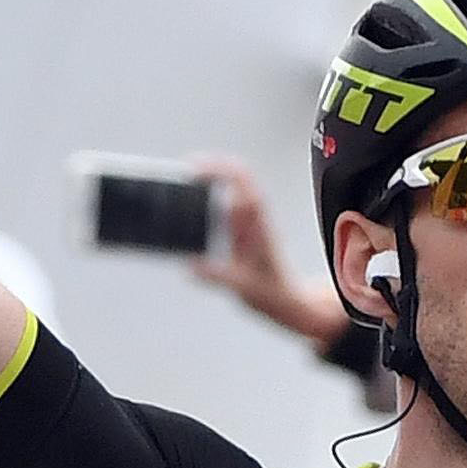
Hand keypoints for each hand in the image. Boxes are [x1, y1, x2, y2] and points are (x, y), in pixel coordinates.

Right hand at [190, 158, 348, 345]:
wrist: (286, 299)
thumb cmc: (271, 291)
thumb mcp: (244, 286)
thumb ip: (219, 275)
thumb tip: (193, 266)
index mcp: (257, 222)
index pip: (242, 180)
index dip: (218, 168)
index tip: (194, 168)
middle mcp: (253, 216)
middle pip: (234, 175)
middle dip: (207, 168)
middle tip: (180, 172)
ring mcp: (246, 220)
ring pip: (229, 187)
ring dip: (206, 180)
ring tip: (181, 184)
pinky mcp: (239, 229)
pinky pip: (223, 203)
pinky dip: (206, 197)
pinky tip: (188, 205)